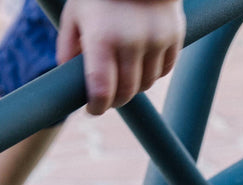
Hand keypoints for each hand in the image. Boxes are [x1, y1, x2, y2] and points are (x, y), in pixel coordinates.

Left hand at [58, 0, 184, 115]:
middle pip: (126, 92)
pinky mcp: (175, 35)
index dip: (96, 107)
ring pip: (147, 83)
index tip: (92, 110)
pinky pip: (165, 69)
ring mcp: (156, 39)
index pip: (101, 90)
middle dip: (115, 101)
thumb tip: (68, 78)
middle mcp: (131, 42)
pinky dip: (153, 73)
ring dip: (134, 87)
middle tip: (107, 100)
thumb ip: (67, 48)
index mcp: (102, 39)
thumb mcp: (75, 15)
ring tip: (123, 80)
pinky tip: (142, 68)